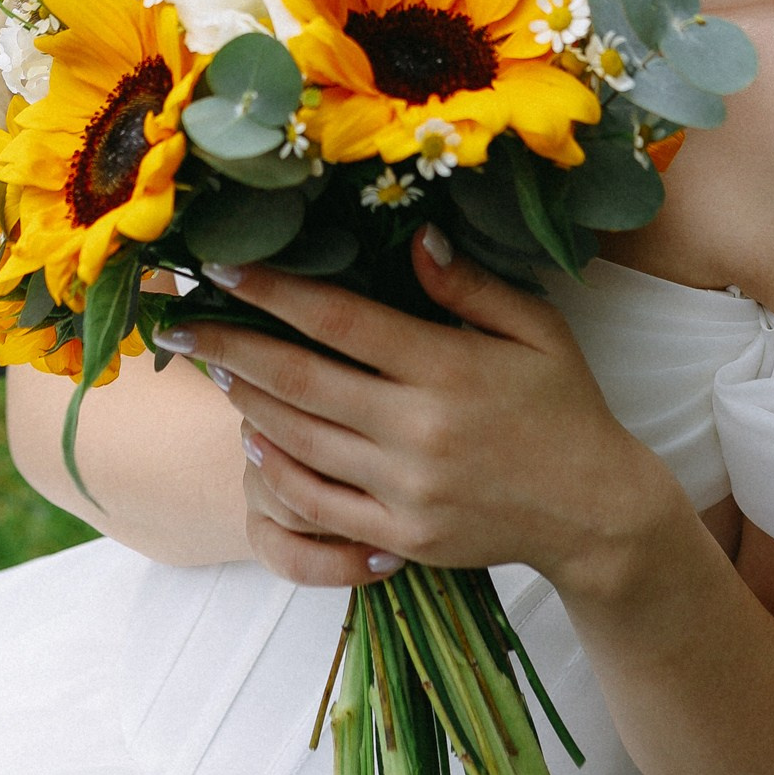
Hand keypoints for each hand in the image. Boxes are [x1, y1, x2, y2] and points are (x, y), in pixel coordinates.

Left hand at [160, 228, 671, 596]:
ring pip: (297, 438)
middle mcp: (416, 430)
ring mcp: (403, 490)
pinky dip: (275, 468)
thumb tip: (413, 237)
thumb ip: (469, 286)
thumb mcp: (536, 329)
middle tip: (178, 321)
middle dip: (228, 346)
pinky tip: (252, 437)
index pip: (339, 320)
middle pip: (298, 380)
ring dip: (243, 401)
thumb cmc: (564, 406)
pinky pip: (316, 502)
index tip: (222, 267)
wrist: (595, 513)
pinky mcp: (398, 536)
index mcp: (446, 368)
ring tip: (208, 367)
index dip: (273, 290)